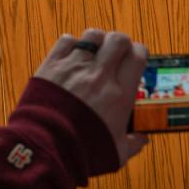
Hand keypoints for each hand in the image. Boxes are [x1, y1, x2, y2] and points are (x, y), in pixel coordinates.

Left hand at [34, 29, 148, 166]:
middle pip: (117, 40)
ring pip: (92, 36)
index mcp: (119, 95)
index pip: (138, 57)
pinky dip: (71, 44)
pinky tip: (71, 54)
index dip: (139, 52)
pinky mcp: (51, 66)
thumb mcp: (116, 152)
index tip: (137, 56)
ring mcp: (74, 68)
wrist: (45, 146)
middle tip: (116, 52)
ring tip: (94, 51)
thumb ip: (133, 143)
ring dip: (96, 40)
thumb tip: (142, 139)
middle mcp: (99, 76)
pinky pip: (65, 40)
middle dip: (120, 42)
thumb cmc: (82, 151)